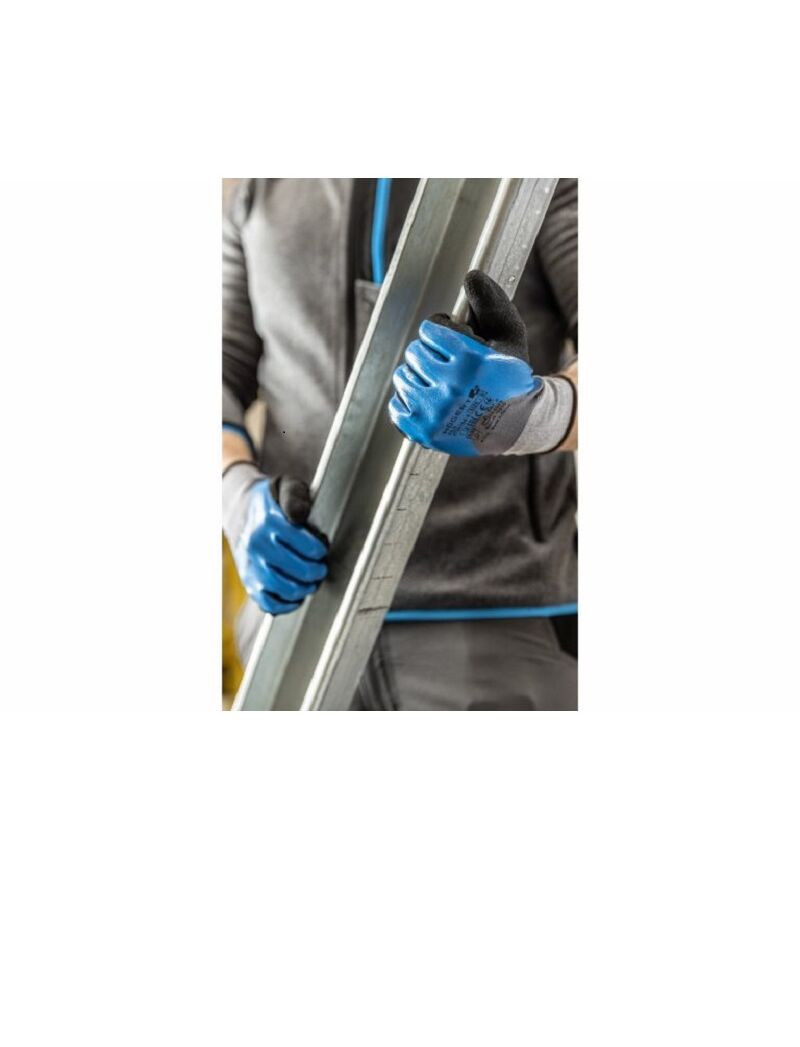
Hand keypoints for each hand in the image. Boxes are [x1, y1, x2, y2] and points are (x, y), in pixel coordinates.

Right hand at [222, 464, 327, 614]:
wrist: (239, 509)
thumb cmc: (271, 499)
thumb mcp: (285, 485)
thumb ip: (296, 497)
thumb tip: (300, 516)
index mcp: (268, 520)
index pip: (302, 543)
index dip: (318, 549)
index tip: (322, 548)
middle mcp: (256, 544)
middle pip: (295, 569)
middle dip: (315, 571)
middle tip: (321, 568)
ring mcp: (250, 564)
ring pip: (281, 588)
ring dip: (303, 589)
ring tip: (312, 582)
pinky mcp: (248, 580)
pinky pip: (266, 602)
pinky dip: (285, 605)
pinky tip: (296, 596)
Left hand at [388, 270, 542, 455]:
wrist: (514, 426)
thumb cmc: (510, 376)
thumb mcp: (508, 334)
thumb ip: (490, 302)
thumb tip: (471, 276)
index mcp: (470, 361)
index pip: (430, 329)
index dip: (442, 331)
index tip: (455, 341)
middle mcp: (450, 388)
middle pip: (414, 352)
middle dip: (431, 353)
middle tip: (449, 364)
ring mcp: (433, 413)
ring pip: (402, 376)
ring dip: (418, 375)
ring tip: (440, 382)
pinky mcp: (421, 432)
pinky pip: (395, 405)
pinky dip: (409, 400)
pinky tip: (430, 400)